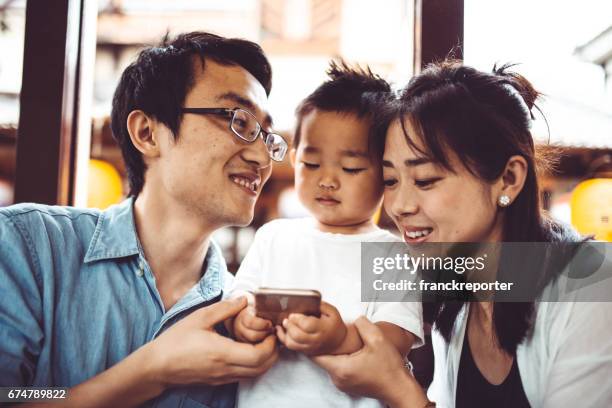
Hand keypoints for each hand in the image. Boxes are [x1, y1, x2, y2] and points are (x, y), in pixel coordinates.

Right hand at [149, 297, 278, 385]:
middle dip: (273, 352)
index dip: (270, 344)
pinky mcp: (219, 381)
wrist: (157, 366)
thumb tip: (244, 299)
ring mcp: (223, 378)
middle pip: (262, 368)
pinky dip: (254, 365)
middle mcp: (226, 369)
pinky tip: (249, 350)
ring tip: (263, 341)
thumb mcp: (200, 317)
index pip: (259, 355)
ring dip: (265, 360)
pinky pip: (244, 376)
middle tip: (272, 335)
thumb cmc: (176, 340)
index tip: (270, 330)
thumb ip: (225, 308)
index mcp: (223, 353)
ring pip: (255, 375)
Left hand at [276, 301, 346, 355]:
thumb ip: (322, 305)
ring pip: (292, 344)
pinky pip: (291, 347)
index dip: (297, 319)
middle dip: (289, 326)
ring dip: (284, 333)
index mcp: (323, 328)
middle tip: (287, 319)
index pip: (307, 325)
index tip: (293, 314)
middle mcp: (316, 339)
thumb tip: (309, 301)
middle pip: (297, 336)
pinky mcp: (305, 351)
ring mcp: (310, 347)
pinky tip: (282, 331)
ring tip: (285, 325)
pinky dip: (283, 339)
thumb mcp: (333, 312)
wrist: (339, 342)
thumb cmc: (334, 325)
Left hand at [312, 316, 427, 407]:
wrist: (399, 389)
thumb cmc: (389, 368)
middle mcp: (338, 379)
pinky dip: (339, 360)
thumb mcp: (378, 340)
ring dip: (333, 353)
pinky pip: (337, 370)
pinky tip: (349, 352)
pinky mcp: (348, 386)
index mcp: (341, 368)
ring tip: (340, 341)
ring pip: (330, 364)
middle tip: (327, 332)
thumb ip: (363, 325)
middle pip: (322, 359)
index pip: (315, 355)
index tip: (315, 331)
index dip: (313, 342)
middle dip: (323, 346)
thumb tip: (356, 318)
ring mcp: (342, 384)